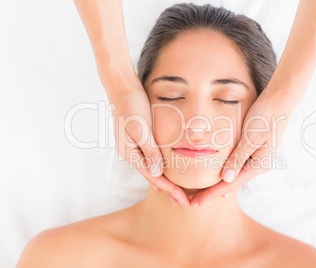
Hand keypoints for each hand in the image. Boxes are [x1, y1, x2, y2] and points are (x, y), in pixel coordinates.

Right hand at [107, 73, 189, 206]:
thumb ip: (150, 150)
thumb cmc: (131, 104)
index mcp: (130, 153)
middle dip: (169, 190)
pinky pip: (151, 157)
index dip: (170, 190)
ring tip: (178, 192)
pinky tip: (167, 170)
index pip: (154, 177)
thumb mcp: (141, 128)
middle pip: (153, 176)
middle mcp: (130, 152)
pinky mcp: (137, 138)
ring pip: (152, 168)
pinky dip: (161, 167)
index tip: (184, 201)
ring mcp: (132, 146)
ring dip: (166, 180)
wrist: (121, 85)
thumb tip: (158, 172)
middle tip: (184, 203)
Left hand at [190, 88, 294, 206]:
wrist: (280, 100)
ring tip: (201, 194)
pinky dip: (225, 172)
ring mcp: (259, 159)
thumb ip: (238, 158)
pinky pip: (238, 166)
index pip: (230, 184)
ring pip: (235, 176)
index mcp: (260, 165)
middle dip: (212, 192)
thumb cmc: (265, 115)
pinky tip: (217, 178)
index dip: (212, 194)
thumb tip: (226, 179)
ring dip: (218, 185)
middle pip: (232, 183)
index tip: (196, 203)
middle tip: (193, 202)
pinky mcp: (255, 151)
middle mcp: (260, 165)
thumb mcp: (250, 137)